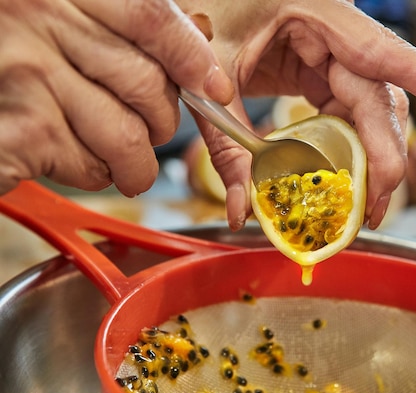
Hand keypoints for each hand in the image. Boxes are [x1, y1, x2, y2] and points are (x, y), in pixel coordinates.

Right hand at [0, 0, 232, 196]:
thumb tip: (200, 42)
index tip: (216, 88)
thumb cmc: (8, 59)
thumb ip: (118, 25)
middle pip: (149, 84)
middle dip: (163, 123)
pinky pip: (92, 166)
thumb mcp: (53, 18)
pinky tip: (69, 161)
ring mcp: (25, 73)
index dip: (193, 56)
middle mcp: (38, 17)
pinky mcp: (21, 130)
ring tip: (119, 162)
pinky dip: (94, 175)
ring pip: (128, 135)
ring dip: (134, 162)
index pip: (152, 15)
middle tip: (151, 133)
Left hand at [178, 0, 415, 230]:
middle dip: (386, 158)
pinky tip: (352, 175)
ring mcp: (333, 52)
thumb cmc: (204, 13)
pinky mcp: (324, 70)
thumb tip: (245, 214)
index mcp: (318, 15)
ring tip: (368, 204)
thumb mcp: (212, 79)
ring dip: (374, 158)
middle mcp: (336, 34)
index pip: (387, 54)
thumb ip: (227, 146)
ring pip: (373, 110)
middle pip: (381, 100)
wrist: (195, 0)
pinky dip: (354, 146)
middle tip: (377, 209)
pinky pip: (351, 111)